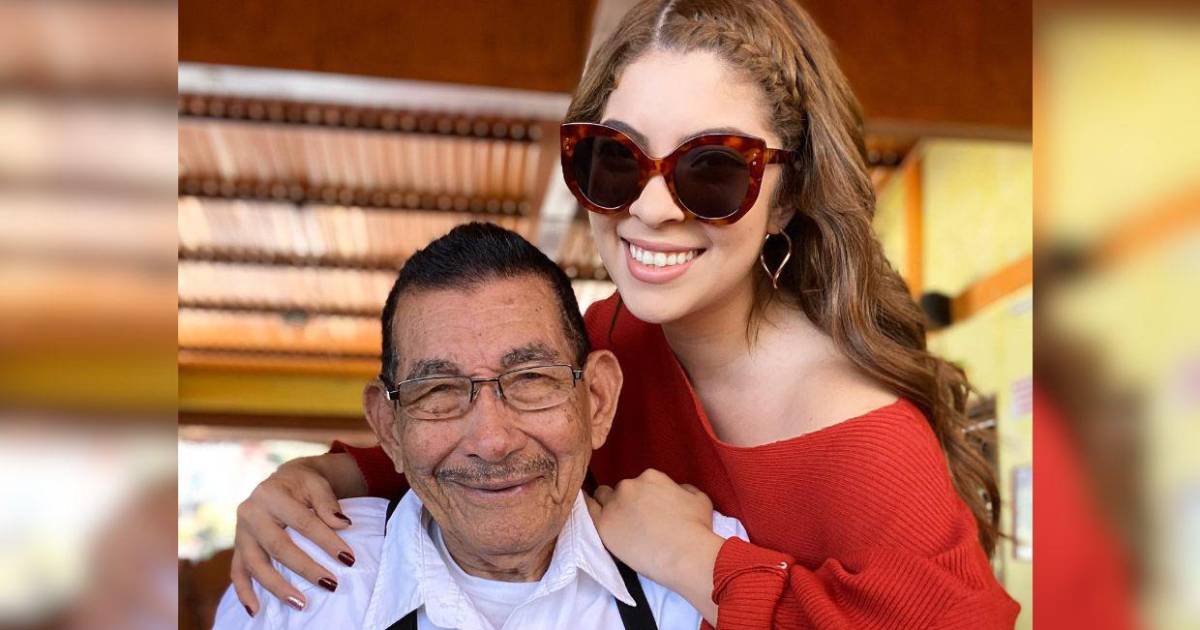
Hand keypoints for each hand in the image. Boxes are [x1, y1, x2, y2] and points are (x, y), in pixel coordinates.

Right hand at [230, 454, 357, 614]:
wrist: (281, 481)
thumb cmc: (302, 484)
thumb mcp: (316, 484)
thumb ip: (327, 503)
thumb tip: (342, 524)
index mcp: (270, 494)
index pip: (302, 522)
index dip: (326, 541)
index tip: (348, 558)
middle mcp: (250, 513)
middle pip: (278, 547)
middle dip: (305, 569)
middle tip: (331, 584)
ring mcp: (241, 532)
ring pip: (256, 564)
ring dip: (278, 587)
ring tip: (301, 604)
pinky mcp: (238, 547)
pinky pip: (237, 572)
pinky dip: (244, 592)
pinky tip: (255, 610)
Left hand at [587, 469, 723, 624]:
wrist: (685, 554)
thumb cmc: (696, 528)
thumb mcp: (699, 498)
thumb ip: (683, 489)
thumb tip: (677, 490)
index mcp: (650, 477)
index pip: (641, 483)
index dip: (644, 498)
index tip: (649, 511)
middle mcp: (629, 485)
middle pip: (620, 490)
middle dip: (626, 502)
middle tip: (635, 521)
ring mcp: (614, 504)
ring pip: (602, 498)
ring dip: (608, 507)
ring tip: (616, 523)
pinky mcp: (603, 525)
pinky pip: (587, 510)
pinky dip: (587, 508)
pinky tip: (584, 511)